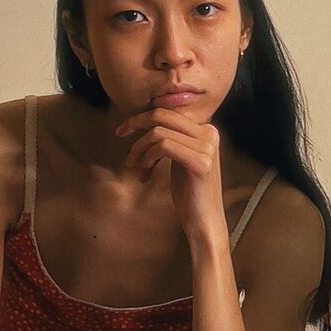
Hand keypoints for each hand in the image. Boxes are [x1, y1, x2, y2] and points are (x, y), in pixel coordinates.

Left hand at [117, 108, 224, 240]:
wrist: (203, 218)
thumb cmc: (189, 190)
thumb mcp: (181, 156)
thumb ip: (173, 137)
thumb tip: (145, 120)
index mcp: (207, 130)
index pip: (169, 111)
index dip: (143, 117)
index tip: (124, 129)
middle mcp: (210, 134)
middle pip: (163, 115)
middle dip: (136, 122)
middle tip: (120, 134)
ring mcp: (207, 148)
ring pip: (159, 132)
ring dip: (140, 148)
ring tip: (136, 165)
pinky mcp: (200, 163)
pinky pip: (164, 146)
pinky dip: (148, 156)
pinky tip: (145, 172)